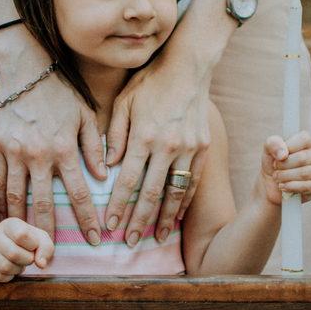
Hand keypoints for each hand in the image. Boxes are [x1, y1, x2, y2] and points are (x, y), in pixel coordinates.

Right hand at [0, 26, 105, 244]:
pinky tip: (4, 218)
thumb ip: (94, 146)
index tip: (97, 240)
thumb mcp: (85, 114)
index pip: (78, 193)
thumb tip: (105, 176)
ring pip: (15, 198)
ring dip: (21, 225)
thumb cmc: (59, 91)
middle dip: (49, 236)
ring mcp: (12, 152)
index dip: (88, 220)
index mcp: (64, 148)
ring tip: (27, 246)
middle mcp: (37, 154)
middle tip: (52, 258)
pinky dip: (0, 202)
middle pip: (43, 205)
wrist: (23, 68)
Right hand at [0, 218, 54, 281]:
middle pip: (14, 254)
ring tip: (19, 263)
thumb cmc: (23, 241)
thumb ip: (45, 247)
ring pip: (5, 267)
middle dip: (27, 259)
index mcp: (9, 224)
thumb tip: (41, 264)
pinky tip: (10, 269)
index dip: (33, 245)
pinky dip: (9, 276)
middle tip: (28, 257)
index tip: (33, 245)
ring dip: (18, 269)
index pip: (21, 235)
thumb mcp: (37, 237)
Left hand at [105, 46, 211, 246]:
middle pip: (151, 193)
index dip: (118, 205)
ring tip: (154, 238)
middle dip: (138, 221)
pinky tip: (175, 216)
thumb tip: (106, 167)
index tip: (110, 224)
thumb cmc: (149, 82)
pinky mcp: (204, 147)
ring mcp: (189, 148)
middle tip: (128, 242)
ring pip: (175, 193)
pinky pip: (193, 181)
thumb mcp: (123, 101)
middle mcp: (168, 145)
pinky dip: (184, 202)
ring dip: (163, 219)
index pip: (128, 180)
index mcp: (144, 135)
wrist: (188, 67)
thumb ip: (114, 134)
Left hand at [261, 132, 310, 206]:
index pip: (304, 139)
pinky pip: (306, 187)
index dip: (289, 147)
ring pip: (304, 173)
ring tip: (276, 177)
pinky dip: (290, 187)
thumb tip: (283, 154)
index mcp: (308, 142)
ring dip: (285, 176)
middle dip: (284, 164)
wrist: (272, 182)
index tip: (279, 154)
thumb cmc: (274, 161)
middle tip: (275, 167)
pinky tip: (282, 186)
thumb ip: (273, 143)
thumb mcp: (268, 148)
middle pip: (302, 158)